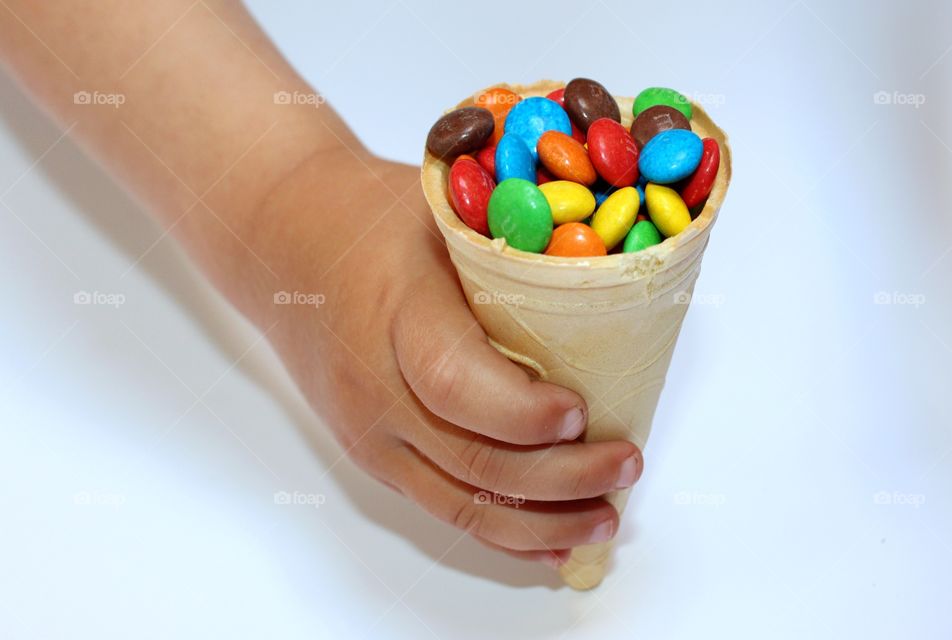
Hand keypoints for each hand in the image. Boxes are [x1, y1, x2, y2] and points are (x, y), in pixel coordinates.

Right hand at [258, 150, 643, 566]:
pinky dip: (502, 533)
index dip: (523, 412)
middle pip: (474, 460)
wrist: (284, 247)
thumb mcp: (441, 208)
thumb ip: (510, 251)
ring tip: (606, 516)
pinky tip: (551, 543)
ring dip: (543, 522)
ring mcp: (370, 433)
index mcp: (398, 313)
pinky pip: (442, 509)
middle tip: (626, 462)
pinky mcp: (374, 456)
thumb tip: (611, 277)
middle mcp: (376, 387)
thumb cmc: (370, 220)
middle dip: (563, 477)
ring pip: (463, 504)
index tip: (582, 411)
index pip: (455, 383)